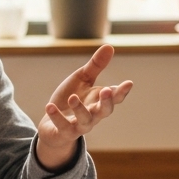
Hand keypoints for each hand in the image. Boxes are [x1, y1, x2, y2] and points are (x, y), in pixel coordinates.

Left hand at [35, 45, 132, 170]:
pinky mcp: (64, 132)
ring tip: (72, 97)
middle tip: (107, 90)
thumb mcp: (82, 80)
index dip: (122, 91)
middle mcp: (93, 115)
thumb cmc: (71, 100)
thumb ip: (96, 66)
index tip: (128, 83)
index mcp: (99, 100)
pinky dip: (57, 117)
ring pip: (84, 120)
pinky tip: (50, 106)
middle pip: (105, 111)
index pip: (114, 97)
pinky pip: (62, 126)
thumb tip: (110, 46)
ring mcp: (79, 125)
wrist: (51, 125)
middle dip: (107, 102)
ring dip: (80, 109)